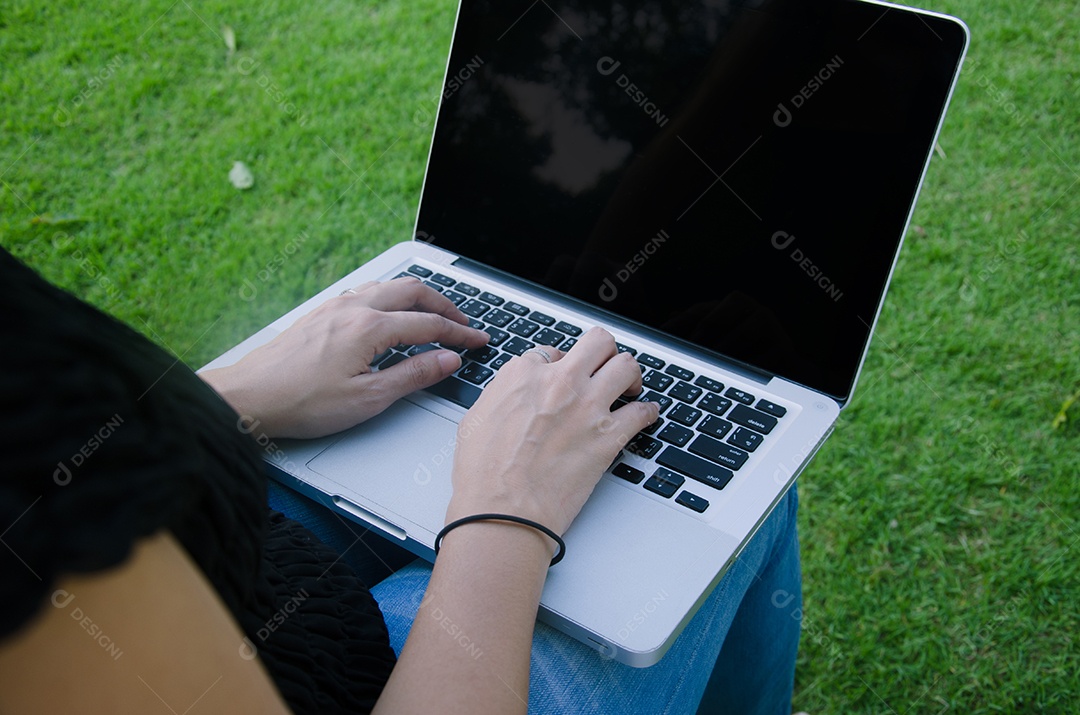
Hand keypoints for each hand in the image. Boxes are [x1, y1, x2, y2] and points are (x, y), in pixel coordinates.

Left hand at [200, 277, 488, 437]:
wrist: (249, 397)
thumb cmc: (301, 402)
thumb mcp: (368, 399)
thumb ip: (413, 376)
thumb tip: (448, 360)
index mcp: (370, 328)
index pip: (429, 324)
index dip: (459, 333)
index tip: (479, 341)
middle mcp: (354, 308)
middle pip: (413, 292)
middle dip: (444, 305)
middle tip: (463, 324)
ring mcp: (335, 307)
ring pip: (388, 287)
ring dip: (417, 297)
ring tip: (434, 314)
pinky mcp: (320, 313)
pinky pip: (367, 292)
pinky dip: (391, 297)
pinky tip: (390, 313)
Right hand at [446, 328, 659, 537]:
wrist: (503, 511)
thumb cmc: (484, 474)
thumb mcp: (477, 417)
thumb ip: (503, 394)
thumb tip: (515, 392)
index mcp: (524, 374)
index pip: (553, 352)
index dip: (561, 365)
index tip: (565, 378)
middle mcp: (560, 382)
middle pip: (598, 342)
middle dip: (604, 352)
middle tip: (605, 367)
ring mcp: (588, 407)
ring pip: (626, 366)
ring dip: (630, 375)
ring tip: (629, 387)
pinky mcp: (609, 436)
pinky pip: (643, 412)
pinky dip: (647, 412)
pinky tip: (644, 415)